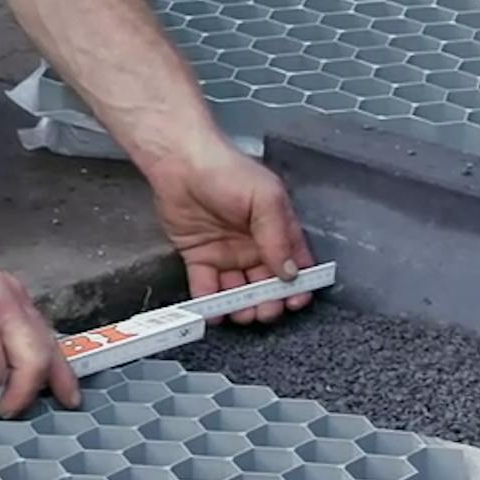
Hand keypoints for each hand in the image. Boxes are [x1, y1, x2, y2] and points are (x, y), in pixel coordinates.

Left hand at [150, 144, 314, 324]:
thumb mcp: (265, 199)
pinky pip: (206, 286)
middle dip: (269, 301)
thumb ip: (278, 236)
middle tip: (266, 312)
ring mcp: (226, 253)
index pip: (294, 264)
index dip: (298, 285)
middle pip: (266, 283)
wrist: (180, 164)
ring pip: (238, 289)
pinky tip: (216, 313)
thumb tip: (291, 272)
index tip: (297, 301)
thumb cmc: (228, 171)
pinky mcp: (199, 257)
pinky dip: (210, 302)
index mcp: (276, 229)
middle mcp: (253, 245)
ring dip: (242, 306)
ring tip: (243, 315)